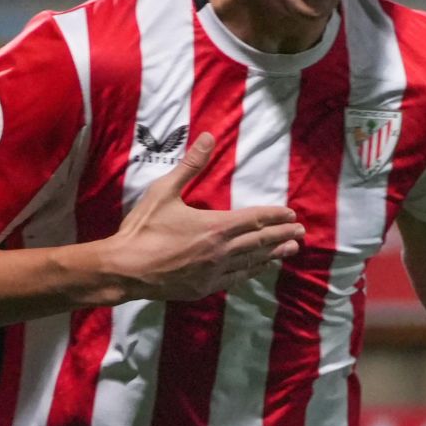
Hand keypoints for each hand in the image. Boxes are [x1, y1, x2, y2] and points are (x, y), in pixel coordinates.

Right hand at [100, 133, 303, 301]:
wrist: (124, 269)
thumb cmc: (143, 229)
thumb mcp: (164, 191)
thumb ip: (191, 165)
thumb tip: (209, 137)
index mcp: (214, 227)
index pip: (254, 219)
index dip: (274, 216)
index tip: (291, 214)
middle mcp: (221, 251)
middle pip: (259, 241)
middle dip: (282, 235)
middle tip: (301, 233)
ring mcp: (214, 272)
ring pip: (252, 262)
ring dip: (273, 254)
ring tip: (290, 250)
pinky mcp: (204, 288)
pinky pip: (236, 279)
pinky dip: (252, 271)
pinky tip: (260, 268)